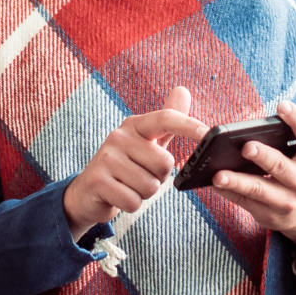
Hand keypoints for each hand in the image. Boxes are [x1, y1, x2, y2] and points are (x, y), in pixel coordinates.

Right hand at [63, 86, 207, 240]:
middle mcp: (119, 136)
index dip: (188, 125)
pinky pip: (133, 201)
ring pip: (150, 186)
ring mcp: (107, 157)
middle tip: (141, 175)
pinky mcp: (98, 180)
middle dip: (158, 178)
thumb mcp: (146, 141)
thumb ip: (167, 120)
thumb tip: (183, 90)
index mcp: (135, 125)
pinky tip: (119, 196)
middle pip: (164, 164)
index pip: (166, 119)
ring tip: (128, 185)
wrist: (88, 191)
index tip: (207, 133)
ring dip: (144, 193)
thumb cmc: (125, 166)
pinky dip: (131, 204)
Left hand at [211, 100, 295, 249]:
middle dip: (263, 156)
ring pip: (259, 189)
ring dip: (237, 181)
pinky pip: (245, 203)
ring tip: (218, 174)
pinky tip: (214, 183)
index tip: (283, 105)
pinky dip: (229, 192)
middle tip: (246, 147)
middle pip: (280, 165)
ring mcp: (287, 201)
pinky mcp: (269, 215)